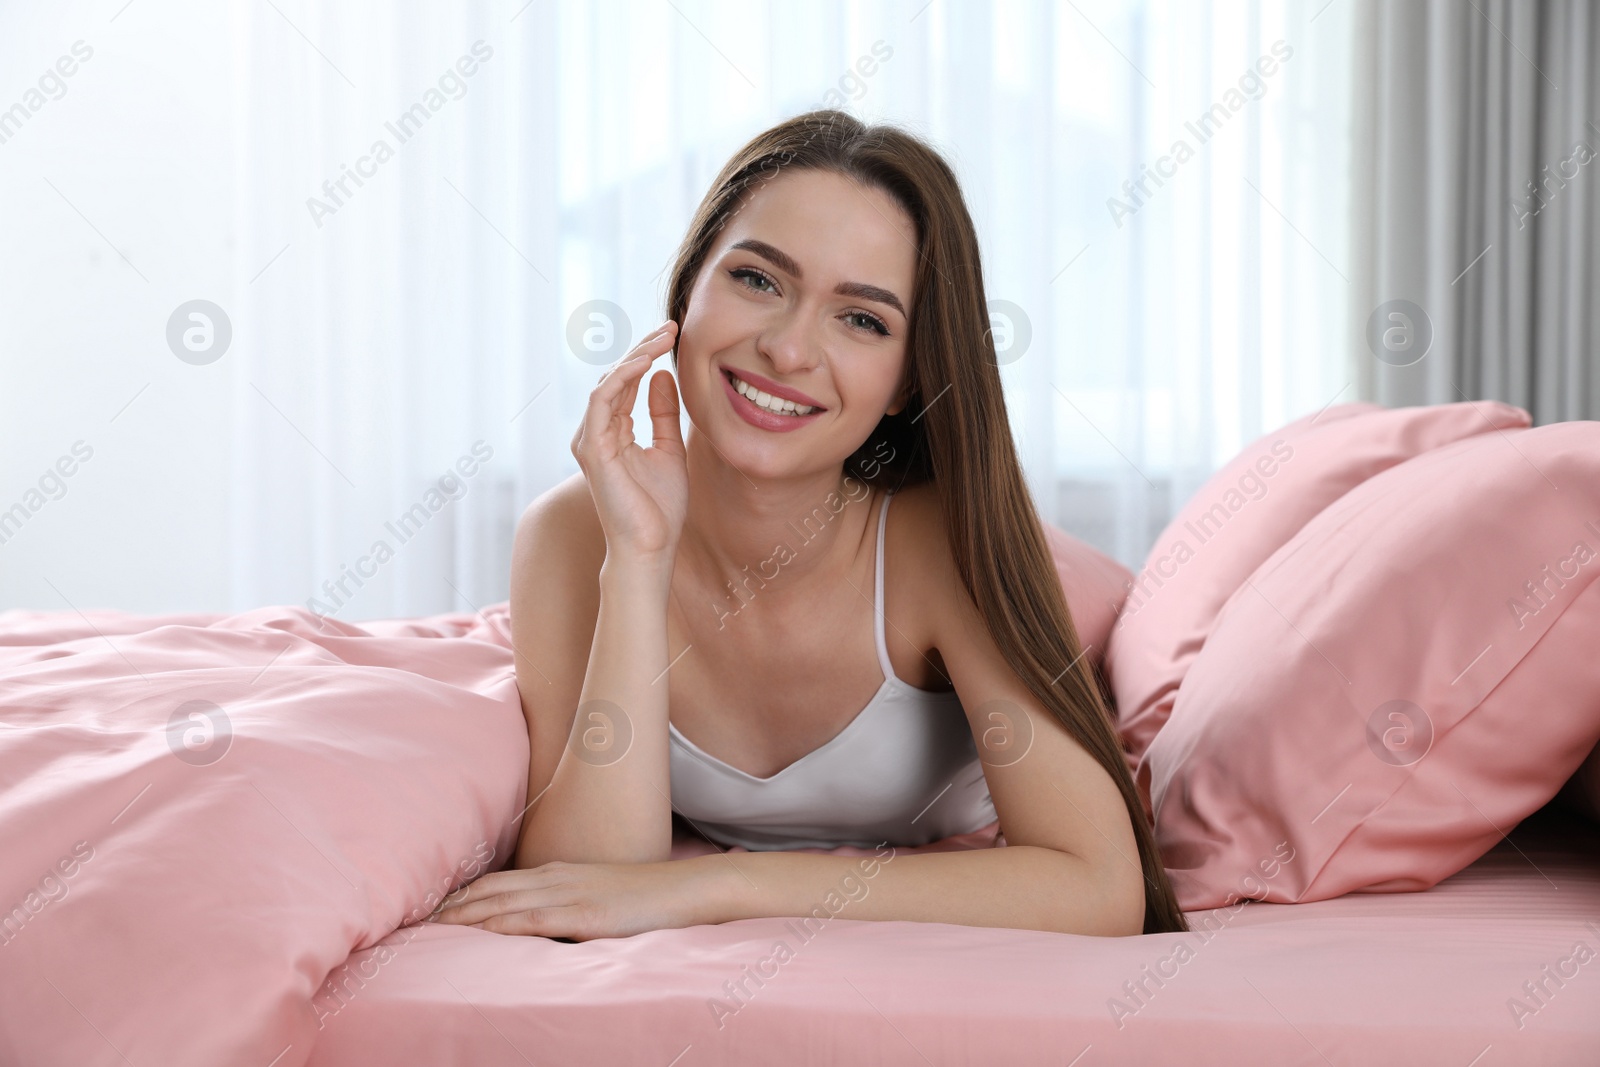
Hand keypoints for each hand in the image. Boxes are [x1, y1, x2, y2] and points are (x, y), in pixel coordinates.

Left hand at [430, 857, 719, 940]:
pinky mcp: (584, 915)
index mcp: (557, 872)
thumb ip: (565, 902)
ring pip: (502, 902)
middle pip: (489, 889)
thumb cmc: (645, 896)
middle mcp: (555, 877)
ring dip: (464, 915)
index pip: (496, 881)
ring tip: (432, 928)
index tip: (432, 907)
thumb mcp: (597, 893)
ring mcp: (569, 894)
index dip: (462, 893)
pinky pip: (533, 919)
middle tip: (414, 918)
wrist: (685, 890)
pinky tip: (478, 932)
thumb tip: (537, 921)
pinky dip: (500, 924)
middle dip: (451, 904)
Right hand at [570, 320, 686, 564]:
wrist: (651, 547)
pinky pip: (602, 401)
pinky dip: (623, 378)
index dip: (647, 356)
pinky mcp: (593, 449)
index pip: (626, 383)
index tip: (673, 335)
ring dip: (635, 356)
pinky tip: (646, 363)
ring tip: (662, 339)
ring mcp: (590, 440)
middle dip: (642, 348)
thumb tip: (663, 376)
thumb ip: (663, 414)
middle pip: (615, 377)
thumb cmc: (659, 508)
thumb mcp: (669, 450)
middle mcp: (596, 433)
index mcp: (612, 433)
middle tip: (670, 327)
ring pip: (607, 383)